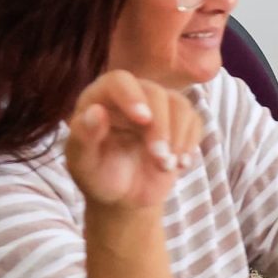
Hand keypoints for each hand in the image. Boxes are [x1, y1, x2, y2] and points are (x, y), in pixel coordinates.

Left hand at [64, 72, 202, 213]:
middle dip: (161, 126)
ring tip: (167, 165)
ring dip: (178, 136)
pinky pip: (194, 120)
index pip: (118, 81)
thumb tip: (96, 112)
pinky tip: (180, 164)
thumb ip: (84, 138)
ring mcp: (158, 108)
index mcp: (101, 99)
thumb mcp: (84, 164)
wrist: (124, 197)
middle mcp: (131, 96)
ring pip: (179, 103)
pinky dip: (190, 143)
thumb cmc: (99, 178)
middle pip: (155, 92)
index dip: (132, 96)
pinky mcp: (178, 122)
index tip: (143, 120)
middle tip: (160, 159)